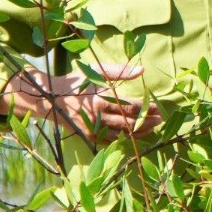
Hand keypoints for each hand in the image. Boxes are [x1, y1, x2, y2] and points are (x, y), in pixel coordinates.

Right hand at [5, 64, 161, 139]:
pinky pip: (112, 141)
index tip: (158, 107)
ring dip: (140, 133)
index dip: (146, 109)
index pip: (130, 108)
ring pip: (123, 135)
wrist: (51, 99)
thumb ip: (120, 71)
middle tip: (160, 120)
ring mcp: (94, 130)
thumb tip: (142, 69)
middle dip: (147, 122)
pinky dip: (126, 139)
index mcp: (100, 101)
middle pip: (129, 124)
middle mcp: (98, 118)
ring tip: (153, 128)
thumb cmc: (76, 82)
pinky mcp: (90, 137)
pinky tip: (137, 136)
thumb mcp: (96, 72)